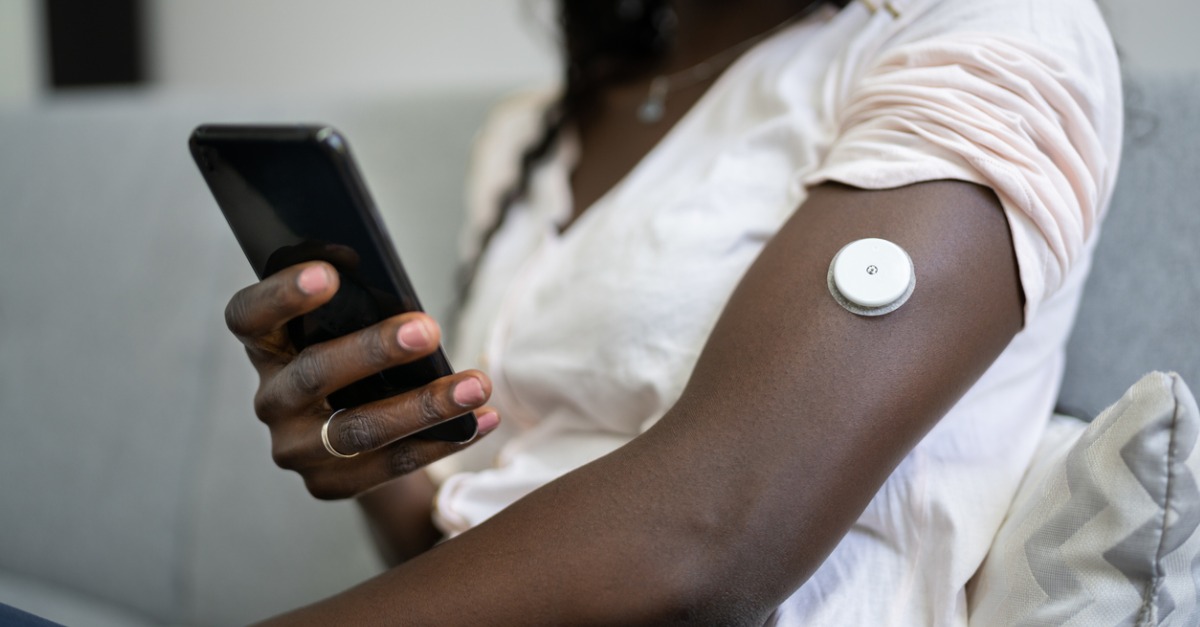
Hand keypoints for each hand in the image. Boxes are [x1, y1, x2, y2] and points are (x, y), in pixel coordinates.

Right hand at [224, 260, 499, 499]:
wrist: (355, 434)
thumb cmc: (356, 358)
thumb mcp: (348, 326)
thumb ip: (357, 305)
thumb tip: (397, 289)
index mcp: (265, 346)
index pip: (249, 316)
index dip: (282, 295)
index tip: (328, 274)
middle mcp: (270, 399)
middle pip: (313, 373)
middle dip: (373, 350)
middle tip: (427, 329)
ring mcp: (295, 447)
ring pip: (358, 429)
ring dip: (423, 406)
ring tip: (476, 385)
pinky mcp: (328, 484)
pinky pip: (392, 464)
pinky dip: (444, 440)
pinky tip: (483, 419)